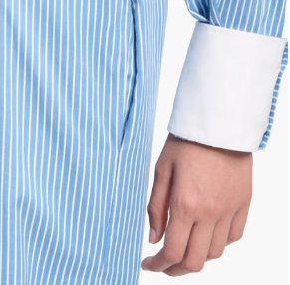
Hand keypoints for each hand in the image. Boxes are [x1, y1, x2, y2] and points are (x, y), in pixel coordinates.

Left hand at [141, 133, 251, 276]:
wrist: (218, 121)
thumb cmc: (186, 142)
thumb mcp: (162, 170)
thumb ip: (156, 207)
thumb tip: (153, 238)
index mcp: (186, 204)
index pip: (172, 252)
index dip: (157, 265)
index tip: (148, 263)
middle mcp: (210, 212)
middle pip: (194, 261)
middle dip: (175, 269)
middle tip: (164, 263)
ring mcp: (230, 209)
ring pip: (215, 253)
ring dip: (197, 256)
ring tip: (184, 245)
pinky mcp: (243, 202)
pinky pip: (233, 236)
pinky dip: (219, 242)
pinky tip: (206, 234)